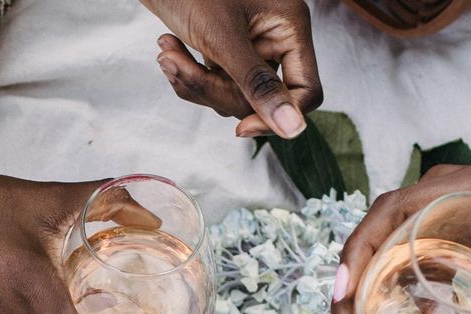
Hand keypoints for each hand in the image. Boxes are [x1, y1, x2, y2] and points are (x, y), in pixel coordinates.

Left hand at [144, 0, 319, 139]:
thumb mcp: (223, 37)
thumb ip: (257, 83)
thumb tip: (293, 129)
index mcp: (289, 27)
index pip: (305, 90)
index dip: (277, 115)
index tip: (241, 129)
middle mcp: (275, 38)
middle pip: (258, 99)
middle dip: (212, 89)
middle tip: (174, 63)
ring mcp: (249, 46)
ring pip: (231, 95)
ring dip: (194, 81)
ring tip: (165, 51)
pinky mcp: (224, 51)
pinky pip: (214, 84)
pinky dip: (187, 74)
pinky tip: (168, 49)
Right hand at [329, 154, 470, 313]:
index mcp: (448, 191)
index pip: (382, 218)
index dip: (355, 260)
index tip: (344, 300)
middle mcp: (426, 200)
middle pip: (365, 248)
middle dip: (348, 303)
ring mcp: (425, 218)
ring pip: (374, 261)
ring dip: (360, 309)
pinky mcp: (432, 237)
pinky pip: (396, 269)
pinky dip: (385, 303)